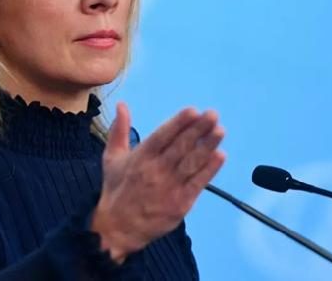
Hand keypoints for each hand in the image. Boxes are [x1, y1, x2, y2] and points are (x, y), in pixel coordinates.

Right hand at [90, 103, 225, 261]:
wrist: (118, 227)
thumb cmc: (116, 189)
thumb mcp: (111, 157)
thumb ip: (119, 130)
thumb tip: (122, 104)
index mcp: (141, 157)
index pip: (163, 136)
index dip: (179, 123)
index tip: (193, 111)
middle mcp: (156, 170)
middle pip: (181, 147)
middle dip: (198, 129)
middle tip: (213, 115)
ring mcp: (170, 187)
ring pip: (192, 163)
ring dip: (208, 145)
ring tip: (220, 130)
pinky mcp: (181, 203)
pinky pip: (198, 183)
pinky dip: (209, 169)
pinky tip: (220, 156)